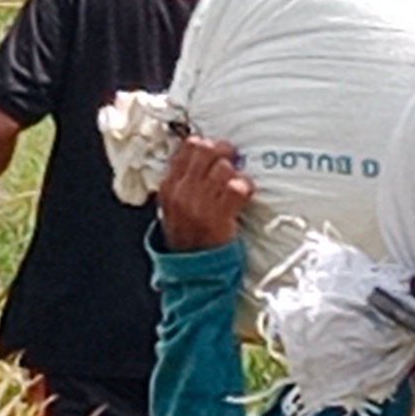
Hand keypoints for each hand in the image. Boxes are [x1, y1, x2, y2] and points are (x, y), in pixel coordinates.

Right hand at [152, 135, 252, 251]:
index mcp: (168, 186)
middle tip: (232, 158)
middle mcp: (182, 191)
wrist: (193, 270)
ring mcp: (200, 203)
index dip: (207, 144)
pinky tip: (245, 194)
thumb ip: (183, 180)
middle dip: (223, 150)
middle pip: (206, 150)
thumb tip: (203, 152)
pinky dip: (246, 186)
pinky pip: (237, 186)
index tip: (216, 151)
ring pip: (223, 167)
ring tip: (236, 183)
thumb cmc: (188, 237)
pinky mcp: (219, 215)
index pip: (188, 147)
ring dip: (235, 172)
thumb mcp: (173, 206)